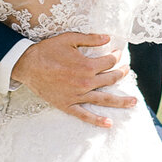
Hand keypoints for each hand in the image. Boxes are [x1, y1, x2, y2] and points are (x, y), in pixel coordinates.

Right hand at [15, 31, 134, 128]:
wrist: (27, 65)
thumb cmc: (47, 50)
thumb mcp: (69, 39)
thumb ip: (90, 39)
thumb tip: (108, 38)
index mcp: (87, 66)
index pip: (109, 62)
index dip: (116, 56)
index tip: (117, 53)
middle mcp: (85, 83)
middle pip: (111, 79)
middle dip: (122, 73)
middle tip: (127, 70)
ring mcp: (77, 96)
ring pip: (104, 99)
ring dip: (121, 101)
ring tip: (134, 102)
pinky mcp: (68, 105)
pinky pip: (84, 115)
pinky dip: (97, 120)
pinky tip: (109, 124)